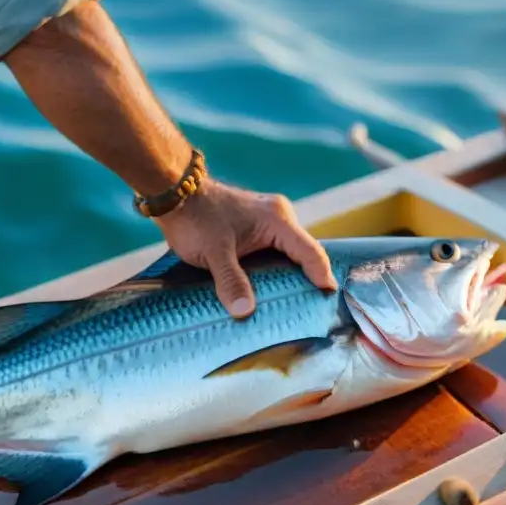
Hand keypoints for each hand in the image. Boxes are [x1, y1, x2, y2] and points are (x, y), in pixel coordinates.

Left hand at [154, 180, 338, 318]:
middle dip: (307, 280)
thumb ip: (231, 281)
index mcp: (278, 220)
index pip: (310, 252)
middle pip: (303, 254)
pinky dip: (275, 269)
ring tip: (293, 305)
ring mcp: (268, 220)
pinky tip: (269, 290)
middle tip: (312, 309)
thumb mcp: (214, 253)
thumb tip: (245, 311)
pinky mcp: (255, 226)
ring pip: (288, 253)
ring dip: (289, 276)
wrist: (175, 193)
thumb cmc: (196, 219)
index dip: (322, 276)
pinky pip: (275, 251)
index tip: (330, 298)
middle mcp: (279, 217)